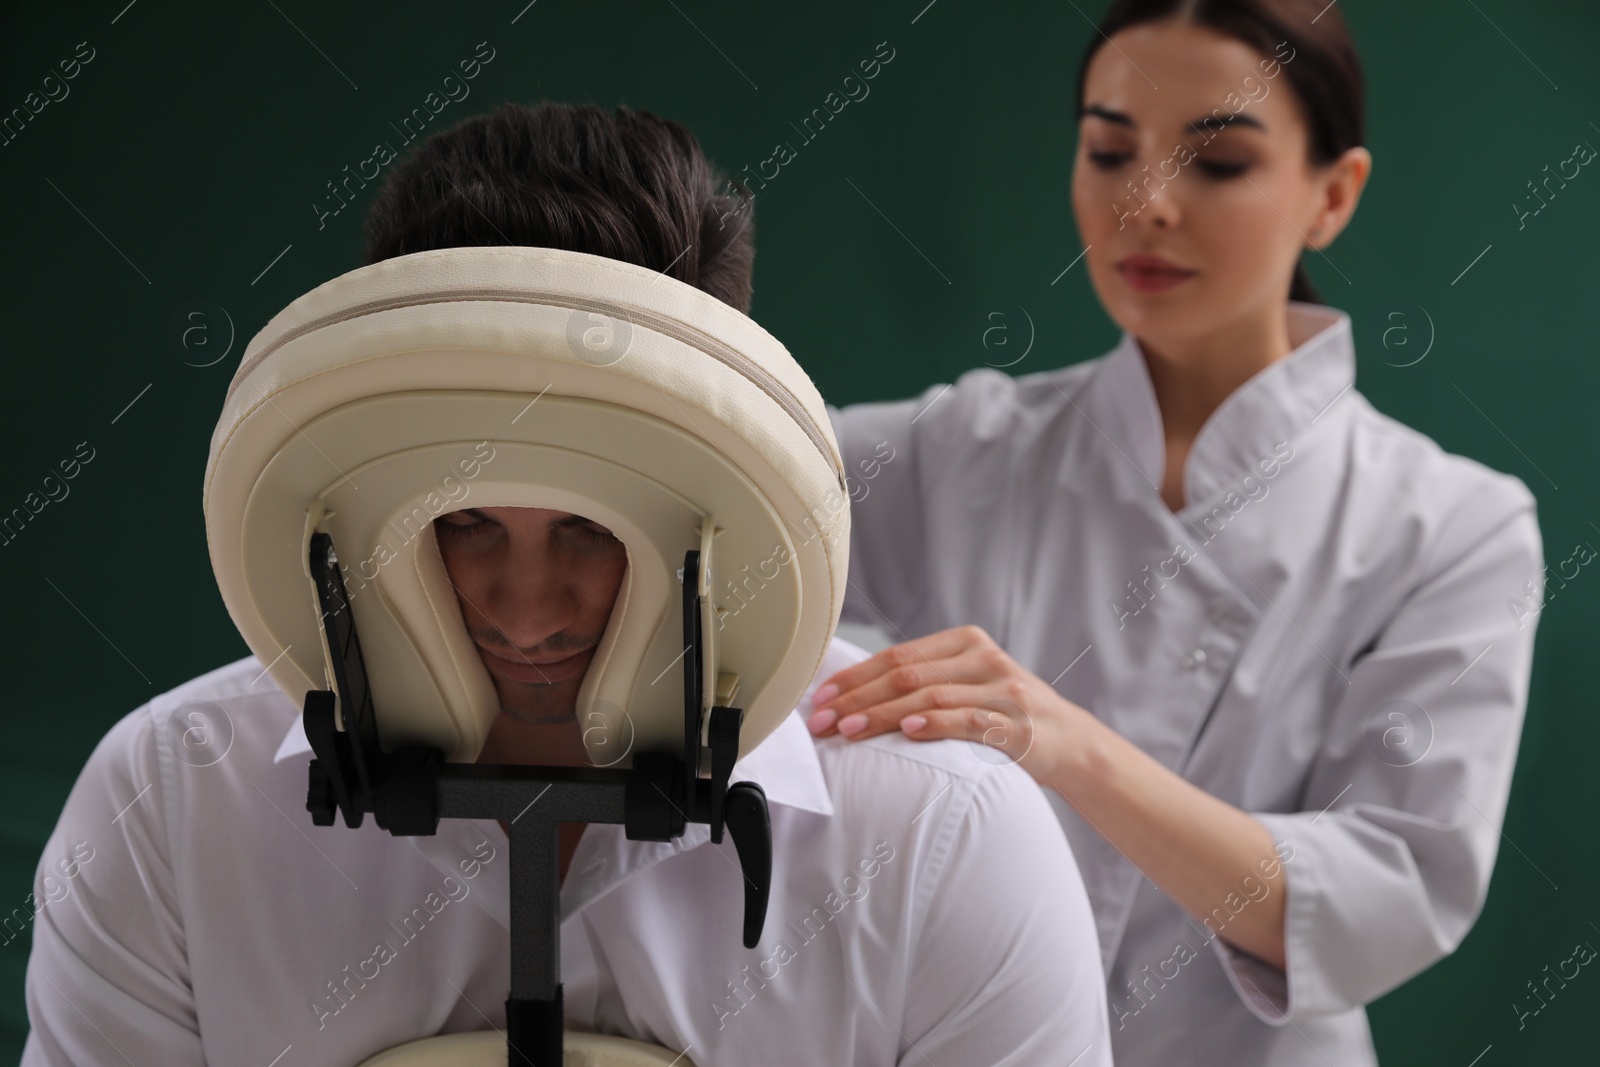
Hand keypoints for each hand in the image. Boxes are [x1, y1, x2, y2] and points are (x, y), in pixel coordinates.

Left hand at [806, 625, 1087, 782]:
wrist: (1069, 741)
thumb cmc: (1003, 714)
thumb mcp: (968, 684)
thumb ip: (925, 682)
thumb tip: (852, 695)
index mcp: (964, 642)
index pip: (897, 655)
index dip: (854, 677)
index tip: (820, 698)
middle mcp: (983, 658)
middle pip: (906, 675)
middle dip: (857, 699)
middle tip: (822, 721)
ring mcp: (1002, 689)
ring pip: (930, 696)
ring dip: (883, 715)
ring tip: (850, 731)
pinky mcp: (1016, 722)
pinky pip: (967, 720)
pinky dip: (934, 724)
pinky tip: (906, 731)